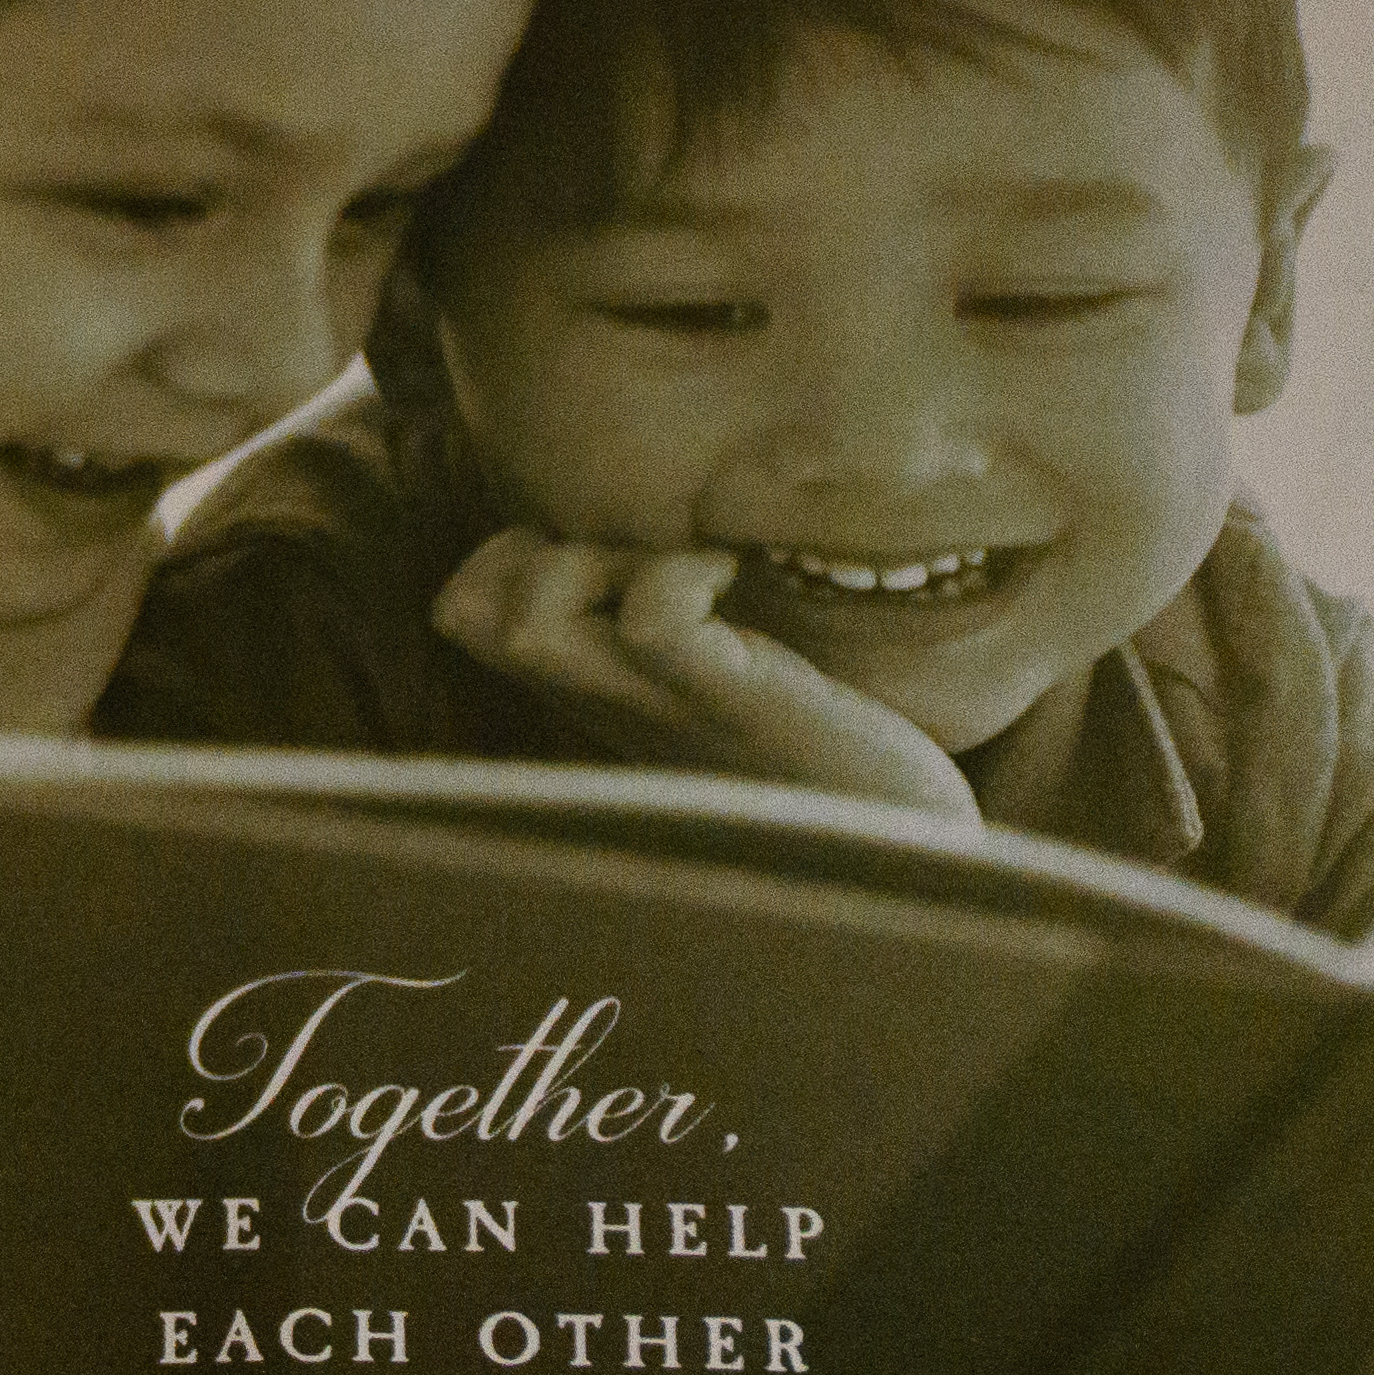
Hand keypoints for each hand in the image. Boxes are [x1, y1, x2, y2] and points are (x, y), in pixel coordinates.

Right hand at [420, 535, 973, 816]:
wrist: (910, 838)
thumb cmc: (827, 752)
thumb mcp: (724, 674)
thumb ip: (677, 626)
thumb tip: (680, 536)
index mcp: (594, 692)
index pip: (464, 612)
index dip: (508, 554)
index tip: (609, 549)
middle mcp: (602, 705)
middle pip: (464, 613)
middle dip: (531, 547)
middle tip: (636, 554)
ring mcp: (655, 708)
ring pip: (526, 618)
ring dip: (596, 557)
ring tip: (683, 567)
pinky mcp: (729, 703)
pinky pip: (653, 619)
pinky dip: (681, 570)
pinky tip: (735, 574)